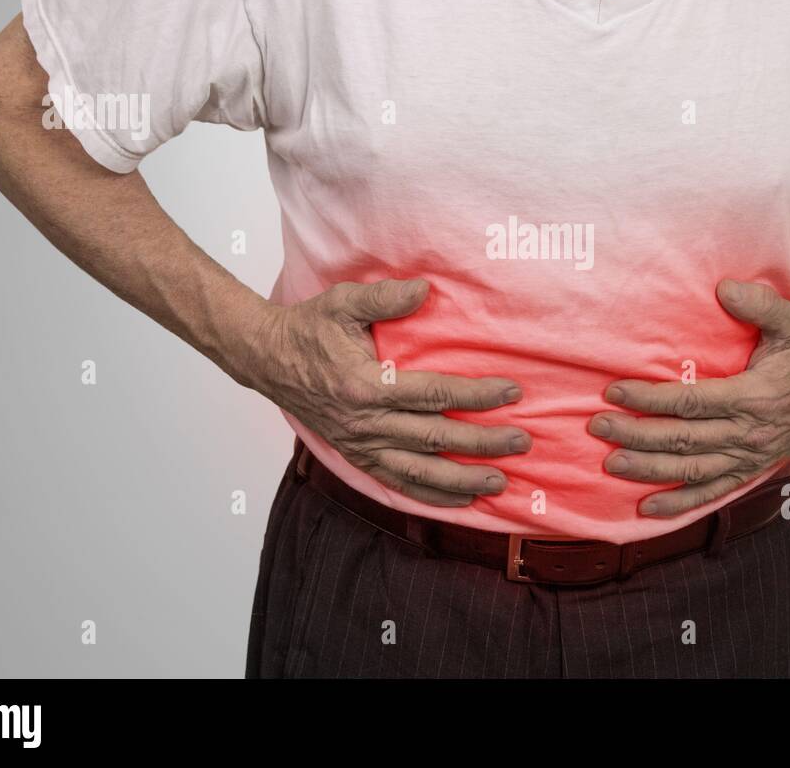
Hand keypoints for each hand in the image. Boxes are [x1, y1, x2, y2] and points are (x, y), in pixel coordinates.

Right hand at [246, 278, 529, 505]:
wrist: (267, 359)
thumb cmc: (309, 328)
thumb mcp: (343, 302)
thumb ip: (385, 297)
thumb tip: (425, 289)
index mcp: (366, 385)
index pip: (433, 394)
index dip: (476, 395)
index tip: (511, 391)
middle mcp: (365, 423)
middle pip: (435, 438)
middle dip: (482, 443)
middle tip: (521, 442)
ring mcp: (360, 445)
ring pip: (419, 473)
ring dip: (462, 480)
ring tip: (500, 481)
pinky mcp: (357, 456)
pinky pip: (397, 484)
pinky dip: (431, 496)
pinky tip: (461, 500)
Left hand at [589, 280, 789, 517]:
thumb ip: (759, 304)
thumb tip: (724, 288)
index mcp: (753, 396)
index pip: (690, 401)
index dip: (649, 398)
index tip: (614, 391)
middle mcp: (748, 432)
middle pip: (682, 439)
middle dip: (636, 434)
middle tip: (597, 426)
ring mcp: (749, 456)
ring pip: (691, 471)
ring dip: (649, 470)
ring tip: (611, 464)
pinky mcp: (750, 470)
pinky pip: (712, 493)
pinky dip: (680, 504)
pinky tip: (648, 508)